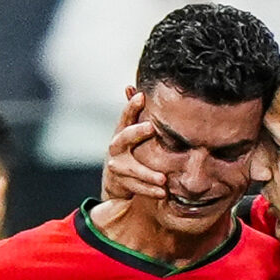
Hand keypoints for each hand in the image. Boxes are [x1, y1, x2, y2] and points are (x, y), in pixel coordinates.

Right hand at [101, 89, 167, 203]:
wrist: (116, 182)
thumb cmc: (130, 152)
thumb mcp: (131, 132)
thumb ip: (134, 114)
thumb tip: (130, 87)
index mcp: (122, 132)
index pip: (126, 116)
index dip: (131, 105)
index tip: (141, 95)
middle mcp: (116, 146)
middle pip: (124, 137)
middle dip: (137, 132)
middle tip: (151, 127)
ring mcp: (117, 166)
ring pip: (132, 168)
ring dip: (147, 174)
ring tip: (163, 179)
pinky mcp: (120, 183)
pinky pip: (136, 187)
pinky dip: (150, 190)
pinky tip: (163, 192)